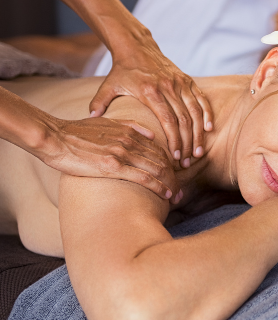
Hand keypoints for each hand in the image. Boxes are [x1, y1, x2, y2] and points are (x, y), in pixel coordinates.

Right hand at [41, 116, 179, 201]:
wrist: (54, 137)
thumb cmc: (76, 132)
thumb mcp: (106, 122)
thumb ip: (130, 126)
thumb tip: (150, 133)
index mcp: (130, 131)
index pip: (160, 149)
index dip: (172, 164)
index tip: (177, 176)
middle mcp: (130, 141)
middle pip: (163, 160)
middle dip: (175, 177)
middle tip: (181, 191)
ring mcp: (122, 153)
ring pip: (158, 169)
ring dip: (171, 184)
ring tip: (177, 196)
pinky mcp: (113, 166)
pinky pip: (144, 178)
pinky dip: (159, 187)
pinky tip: (166, 195)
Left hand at [89, 41, 212, 168]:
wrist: (137, 47)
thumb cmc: (123, 71)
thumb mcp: (109, 85)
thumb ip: (99, 102)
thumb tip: (90, 118)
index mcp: (150, 91)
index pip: (168, 120)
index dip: (174, 140)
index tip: (175, 157)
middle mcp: (168, 87)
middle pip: (184, 120)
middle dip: (188, 143)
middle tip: (187, 162)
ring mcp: (180, 83)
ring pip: (195, 112)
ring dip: (199, 134)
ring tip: (198, 152)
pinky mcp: (187, 80)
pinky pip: (201, 99)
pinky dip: (207, 114)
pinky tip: (209, 129)